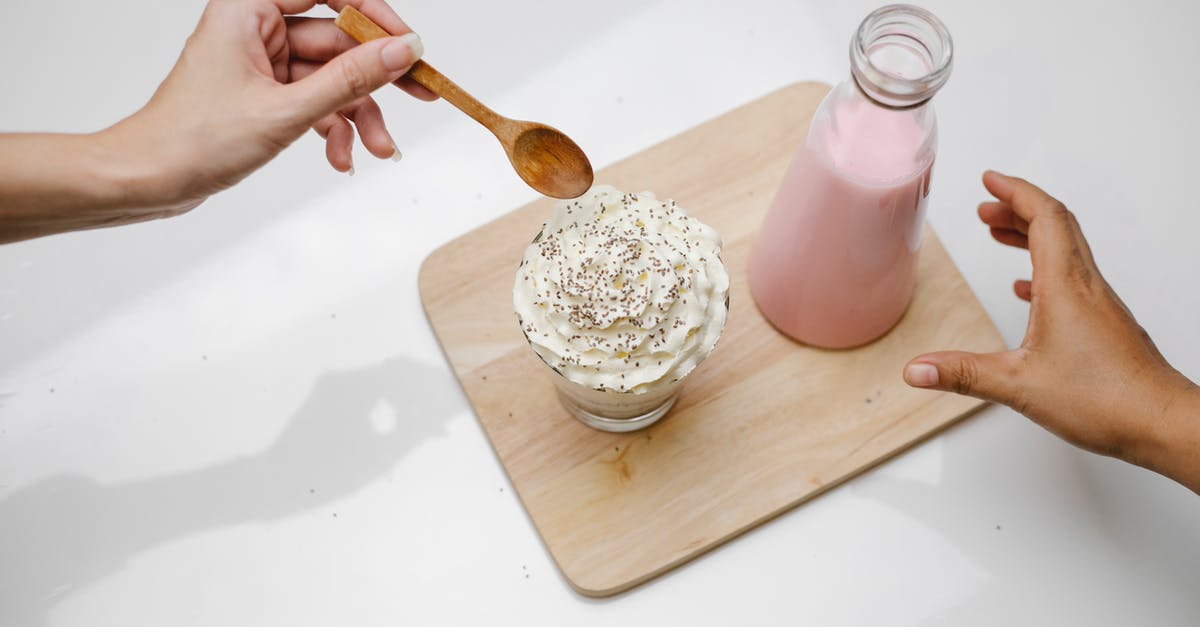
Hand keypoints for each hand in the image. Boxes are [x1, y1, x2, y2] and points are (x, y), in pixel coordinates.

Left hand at [102, 0, 431, 212]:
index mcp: (248, 8)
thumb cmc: (191, 138)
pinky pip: (316, 102)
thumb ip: (350, 79)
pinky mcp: (265, 94)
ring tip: (377, 149)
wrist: (149, 180)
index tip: (408, 43)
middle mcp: (256, 28)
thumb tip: (401, 50)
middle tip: (422, 93)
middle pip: (338, 40)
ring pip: (332, 78)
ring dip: (359, 115)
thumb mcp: (286, 111)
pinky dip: (334, 128)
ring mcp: (262, 63)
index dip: (374, 14)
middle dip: (377, 79)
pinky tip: (342, 157)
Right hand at [903, 171, 1199, 491]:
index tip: (991, 180)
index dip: (1016, 192)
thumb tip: (917, 369)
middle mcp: (1086, 287)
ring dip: (1032, 235)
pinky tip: (1028, 291)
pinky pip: (1073, 280)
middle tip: (987, 205)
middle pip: (1056, 226)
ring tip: (1000, 234)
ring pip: (1066, 251)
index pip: (1044, 218)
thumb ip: (964, 374)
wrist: (1161, 422)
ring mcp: (1099, 304)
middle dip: (1019, 208)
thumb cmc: (1107, 399)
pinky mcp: (1104, 323)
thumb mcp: (1019, 386)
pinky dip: (1045, 270)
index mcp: (1064, 287)